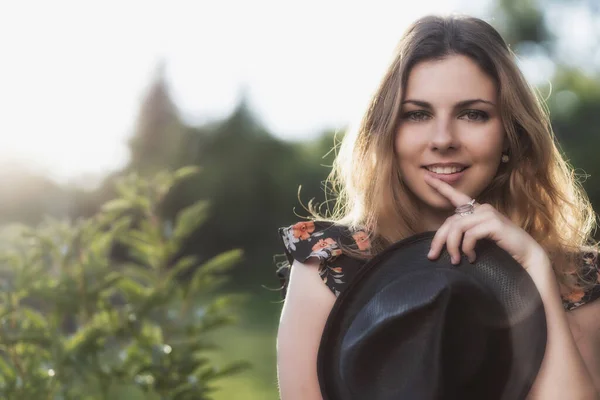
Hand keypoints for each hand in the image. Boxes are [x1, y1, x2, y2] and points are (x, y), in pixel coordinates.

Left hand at [424, 174, 547, 271]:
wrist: (527, 258)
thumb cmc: (502, 251)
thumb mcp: (479, 241)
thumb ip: (464, 235)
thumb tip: (443, 243)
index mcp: (478, 211)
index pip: (456, 197)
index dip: (441, 187)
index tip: (426, 178)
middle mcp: (482, 209)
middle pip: (450, 221)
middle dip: (438, 239)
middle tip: (432, 255)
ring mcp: (488, 214)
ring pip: (457, 227)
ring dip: (452, 246)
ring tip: (456, 260)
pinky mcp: (494, 223)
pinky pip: (469, 234)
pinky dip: (467, 248)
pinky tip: (471, 257)